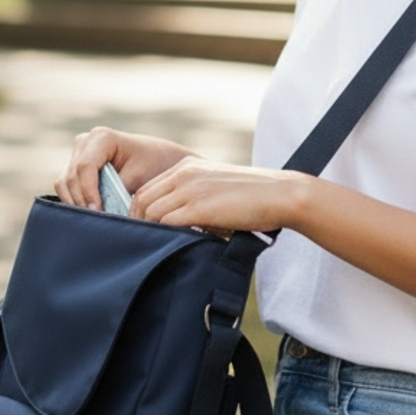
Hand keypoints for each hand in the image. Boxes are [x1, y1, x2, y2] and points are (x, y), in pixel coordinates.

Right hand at [54, 129, 191, 209]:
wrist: (160, 159)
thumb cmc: (154, 165)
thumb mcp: (138, 177)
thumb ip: (116, 190)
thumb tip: (98, 210)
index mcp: (102, 137)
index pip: (85, 167)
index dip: (88, 192)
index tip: (97, 211)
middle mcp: (85, 141)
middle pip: (71, 176)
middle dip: (81, 201)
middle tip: (96, 220)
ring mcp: (78, 153)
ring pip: (64, 182)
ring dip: (75, 202)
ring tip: (94, 218)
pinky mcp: (75, 167)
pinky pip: (66, 186)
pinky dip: (74, 200)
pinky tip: (90, 213)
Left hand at [132, 157, 309, 235]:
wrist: (279, 194)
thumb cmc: (254, 197)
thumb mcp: (217, 188)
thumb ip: (196, 199)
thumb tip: (179, 224)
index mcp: (187, 167)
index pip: (148, 188)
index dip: (138, 210)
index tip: (141, 229)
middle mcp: (184, 174)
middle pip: (142, 199)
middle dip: (136, 222)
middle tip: (139, 243)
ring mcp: (190, 189)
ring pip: (150, 211)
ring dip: (148, 231)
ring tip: (153, 247)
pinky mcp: (199, 207)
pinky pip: (167, 222)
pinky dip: (164, 234)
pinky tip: (170, 245)